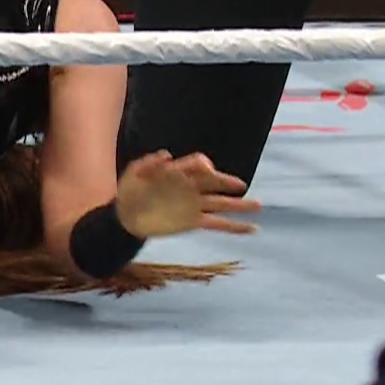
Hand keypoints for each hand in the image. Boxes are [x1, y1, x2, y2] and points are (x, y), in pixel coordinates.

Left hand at [115, 150, 260, 238]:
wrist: (126, 216)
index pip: (198, 165)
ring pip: (221, 204)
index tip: (207, 171)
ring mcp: (194, 205)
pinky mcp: (193, 221)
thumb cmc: (130, 191)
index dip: (204, 167)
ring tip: (258, 206)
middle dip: (227, 183)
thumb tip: (166, 155)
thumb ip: (148, 163)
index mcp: (178, 172)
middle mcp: (190, 187)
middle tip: (241, 186)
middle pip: (214, 183)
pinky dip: (234, 227)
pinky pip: (217, 223)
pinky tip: (251, 229)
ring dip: (239, 206)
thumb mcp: (134, 173)